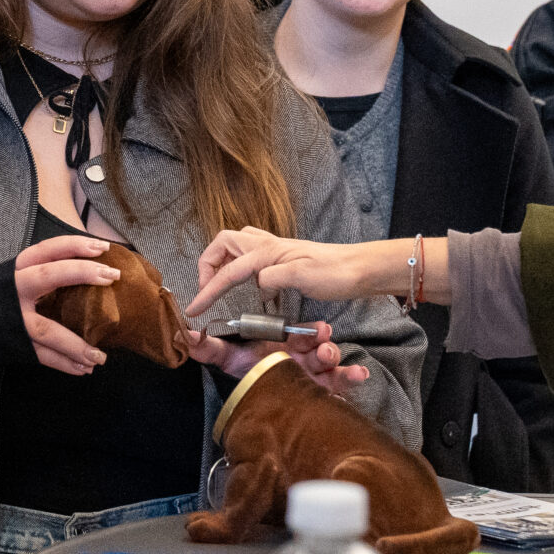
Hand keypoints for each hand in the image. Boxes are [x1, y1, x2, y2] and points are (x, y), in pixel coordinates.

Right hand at [15, 232, 117, 376]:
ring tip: (100, 356)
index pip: (45, 250)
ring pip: (46, 329)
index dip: (73, 245)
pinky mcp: (14, 344)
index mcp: (16, 270)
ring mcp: (13, 320)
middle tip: (112, 276)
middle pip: (46, 277)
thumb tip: (94, 266)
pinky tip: (85, 368)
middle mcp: (12, 290)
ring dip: (75, 344)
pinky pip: (42, 355)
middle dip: (80, 274)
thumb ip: (47, 272)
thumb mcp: (19, 280)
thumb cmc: (4, 301)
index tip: (102, 247)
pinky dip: (64, 363)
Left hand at [182, 319, 370, 395]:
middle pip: (318, 348)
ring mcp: (316, 375)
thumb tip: (183, 334)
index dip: (308, 332)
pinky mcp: (325, 392)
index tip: (316, 329)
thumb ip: (208, 347)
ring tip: (331, 362)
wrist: (260, 406)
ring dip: (334, 360)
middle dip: (323, 346)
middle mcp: (304, 358)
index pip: (299, 334)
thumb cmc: (252, 376)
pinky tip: (360, 376)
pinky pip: (343, 383)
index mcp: (285, 346)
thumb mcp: (230, 359)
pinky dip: (353, 377)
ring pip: (331, 363)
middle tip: (322, 346)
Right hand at [187, 228, 413, 317]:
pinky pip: (251, 256)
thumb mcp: (304, 276)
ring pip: (237, 246)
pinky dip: (241, 267)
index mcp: (266, 253)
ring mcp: (275, 251)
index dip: (207, 290)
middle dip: (208, 263)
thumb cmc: (336, 273)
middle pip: (223, 243)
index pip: (227, 272)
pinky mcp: (283, 259)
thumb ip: (274, 276)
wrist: (360, 268)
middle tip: (208, 289)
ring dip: (223, 262)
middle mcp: (267, 247)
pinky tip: (252, 288)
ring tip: (222, 286)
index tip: (193, 309)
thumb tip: (255, 282)